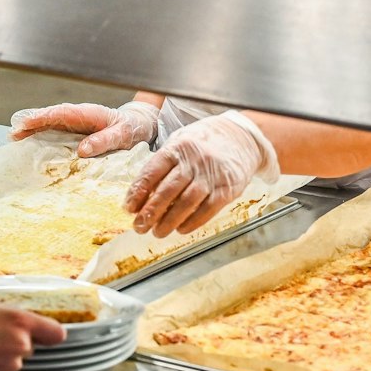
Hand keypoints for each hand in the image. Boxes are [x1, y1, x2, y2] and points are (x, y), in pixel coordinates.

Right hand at [0, 305, 67, 370]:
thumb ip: (11, 317)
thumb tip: (24, 324)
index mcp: (20, 322)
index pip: (56, 333)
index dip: (50, 334)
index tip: (46, 336)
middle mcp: (21, 345)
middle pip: (28, 348)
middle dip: (15, 345)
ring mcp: (11, 367)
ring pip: (13, 364)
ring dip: (1, 360)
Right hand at [9, 100, 159, 157]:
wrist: (137, 126)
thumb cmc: (130, 128)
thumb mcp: (122, 135)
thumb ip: (104, 140)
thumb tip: (83, 150)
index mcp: (87, 113)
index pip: (60, 113)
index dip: (41, 118)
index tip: (26, 123)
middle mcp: (77, 116)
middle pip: (49, 117)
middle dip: (30, 124)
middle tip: (13, 134)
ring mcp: (74, 124)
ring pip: (49, 125)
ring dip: (32, 131)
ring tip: (15, 139)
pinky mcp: (74, 132)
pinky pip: (54, 133)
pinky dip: (41, 136)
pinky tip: (30, 144)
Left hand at [125, 111, 276, 237]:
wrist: (242, 138)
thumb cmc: (205, 142)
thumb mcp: (180, 142)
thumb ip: (162, 164)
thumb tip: (141, 193)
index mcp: (177, 148)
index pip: (152, 172)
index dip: (138, 192)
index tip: (128, 208)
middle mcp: (194, 161)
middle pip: (167, 191)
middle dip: (150, 212)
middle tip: (139, 226)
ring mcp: (211, 176)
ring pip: (186, 203)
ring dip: (169, 221)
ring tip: (157, 232)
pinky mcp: (227, 189)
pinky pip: (207, 210)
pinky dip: (192, 222)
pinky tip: (181, 229)